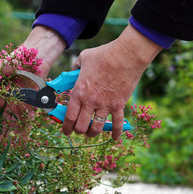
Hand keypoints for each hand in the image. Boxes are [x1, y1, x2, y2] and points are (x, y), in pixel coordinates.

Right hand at [0, 26, 65, 142]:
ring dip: (11, 135)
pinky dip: (25, 130)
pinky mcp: (33, 103)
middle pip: (3, 120)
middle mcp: (10, 100)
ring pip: (15, 122)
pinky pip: (28, 119)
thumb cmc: (14, 60)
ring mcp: (21, 103)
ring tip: (7, 149)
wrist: (34, 55)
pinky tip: (21, 141)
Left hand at [62, 24, 161, 139]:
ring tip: (92, 132)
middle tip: (78, 130)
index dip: (66, 127)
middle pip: (81, 126)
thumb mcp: (83, 59)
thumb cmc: (104, 55)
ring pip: (97, 128)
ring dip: (93, 133)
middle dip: (78, 131)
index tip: (66, 131)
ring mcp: (106, 105)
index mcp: (79, 92)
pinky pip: (117, 123)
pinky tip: (115, 138)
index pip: (69, 116)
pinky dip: (116, 132)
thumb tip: (73, 72)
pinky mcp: (119, 105)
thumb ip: (75, 68)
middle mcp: (90, 101)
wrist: (126, 55)